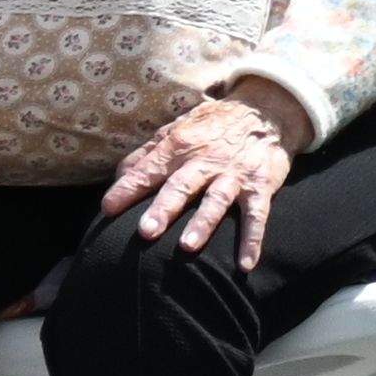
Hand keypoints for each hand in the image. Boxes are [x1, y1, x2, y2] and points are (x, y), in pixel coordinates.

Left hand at [103, 83, 304, 265]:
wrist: (267, 111)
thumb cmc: (213, 126)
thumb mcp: (178, 128)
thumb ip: (148, 153)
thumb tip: (120, 177)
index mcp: (181, 145)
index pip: (149, 169)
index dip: (128, 188)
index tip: (108, 209)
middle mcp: (207, 159)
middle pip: (182, 185)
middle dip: (164, 208)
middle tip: (146, 231)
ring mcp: (235, 174)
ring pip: (217, 200)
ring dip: (203, 223)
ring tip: (187, 246)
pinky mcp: (261, 186)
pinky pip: (257, 214)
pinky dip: (252, 240)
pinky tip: (245, 264)